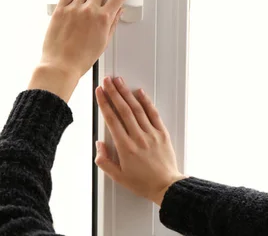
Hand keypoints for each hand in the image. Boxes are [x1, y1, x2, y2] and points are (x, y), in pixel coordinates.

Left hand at [28, 0, 127, 101]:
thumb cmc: (81, 59)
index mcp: (103, 19)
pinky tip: (72, 3)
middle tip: (98, 2)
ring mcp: (73, 9)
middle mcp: (89, 11)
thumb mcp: (103, 42)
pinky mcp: (60, 10)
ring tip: (83, 4)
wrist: (61, 65)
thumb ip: (112, 24)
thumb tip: (117, 12)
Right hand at [95, 77, 186, 205]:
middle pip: (123, 109)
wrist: (167, 188)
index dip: (104, 103)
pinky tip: (140, 92)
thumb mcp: (118, 176)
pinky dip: (146, 102)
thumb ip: (104, 160)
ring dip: (127, 93)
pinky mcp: (162, 134)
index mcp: (125, 147)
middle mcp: (138, 138)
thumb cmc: (143, 183)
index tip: (99, 92)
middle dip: (113, 92)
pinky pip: (154, 114)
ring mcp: (151, 134)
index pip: (112, 119)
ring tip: (119, 81)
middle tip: (107, 80)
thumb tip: (99, 145)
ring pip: (137, 109)